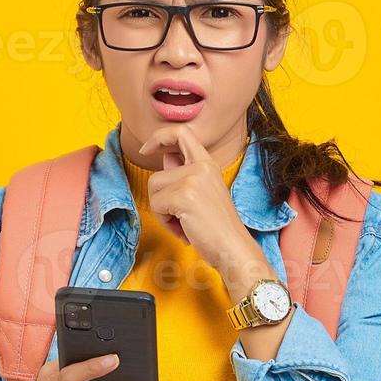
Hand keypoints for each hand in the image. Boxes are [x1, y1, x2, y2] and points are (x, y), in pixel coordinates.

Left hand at [139, 125, 259, 272]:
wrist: (233, 248)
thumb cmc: (218, 226)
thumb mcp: (203, 192)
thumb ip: (184, 173)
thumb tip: (166, 157)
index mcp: (208, 163)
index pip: (181, 132)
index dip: (159, 137)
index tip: (147, 149)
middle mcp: (201, 166)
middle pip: (157, 175)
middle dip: (160, 199)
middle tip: (178, 216)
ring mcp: (193, 179)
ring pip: (154, 190)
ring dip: (163, 212)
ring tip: (184, 223)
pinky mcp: (184, 196)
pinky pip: (156, 205)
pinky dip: (165, 222)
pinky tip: (184, 229)